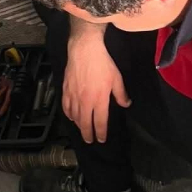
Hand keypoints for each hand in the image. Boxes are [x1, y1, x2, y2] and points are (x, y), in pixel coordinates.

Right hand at [64, 27, 130, 142]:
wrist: (84, 50)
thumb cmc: (102, 63)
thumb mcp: (116, 78)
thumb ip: (121, 94)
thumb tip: (126, 104)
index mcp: (99, 100)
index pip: (100, 122)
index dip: (100, 133)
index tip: (101, 139)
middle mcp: (85, 102)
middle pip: (85, 124)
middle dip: (88, 134)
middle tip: (89, 140)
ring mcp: (74, 97)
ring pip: (74, 117)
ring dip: (79, 125)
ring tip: (82, 129)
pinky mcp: (66, 90)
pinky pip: (66, 107)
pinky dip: (69, 114)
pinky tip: (71, 116)